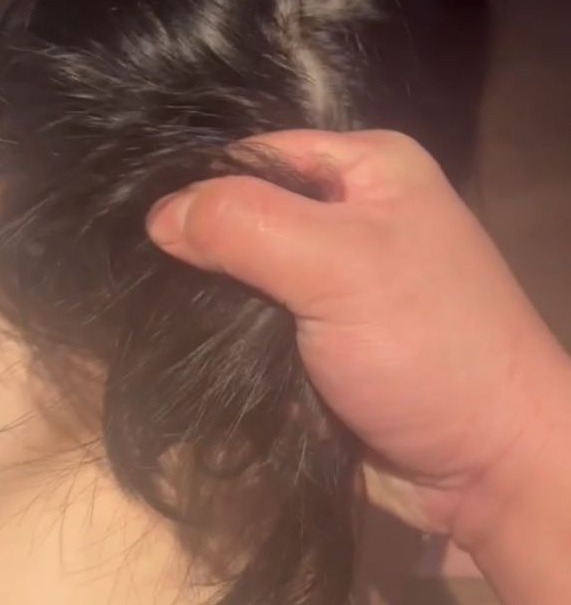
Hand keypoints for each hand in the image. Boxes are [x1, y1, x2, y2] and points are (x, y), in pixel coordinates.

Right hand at [146, 130, 570, 556]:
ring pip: (246, 272)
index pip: (257, 154)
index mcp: (368, 167)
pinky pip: (255, 322)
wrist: (490, 471)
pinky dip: (224, 336)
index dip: (200, 184)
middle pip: (248, 212)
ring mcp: (336, 279)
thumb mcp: (339, 264)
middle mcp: (352, 212)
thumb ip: (246, 225)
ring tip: (148, 313)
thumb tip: (158, 214)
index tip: (139, 225)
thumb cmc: (428, 346)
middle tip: (135, 275)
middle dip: (200, 245)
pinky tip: (183, 347)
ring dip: (208, 298)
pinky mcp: (321, 337)